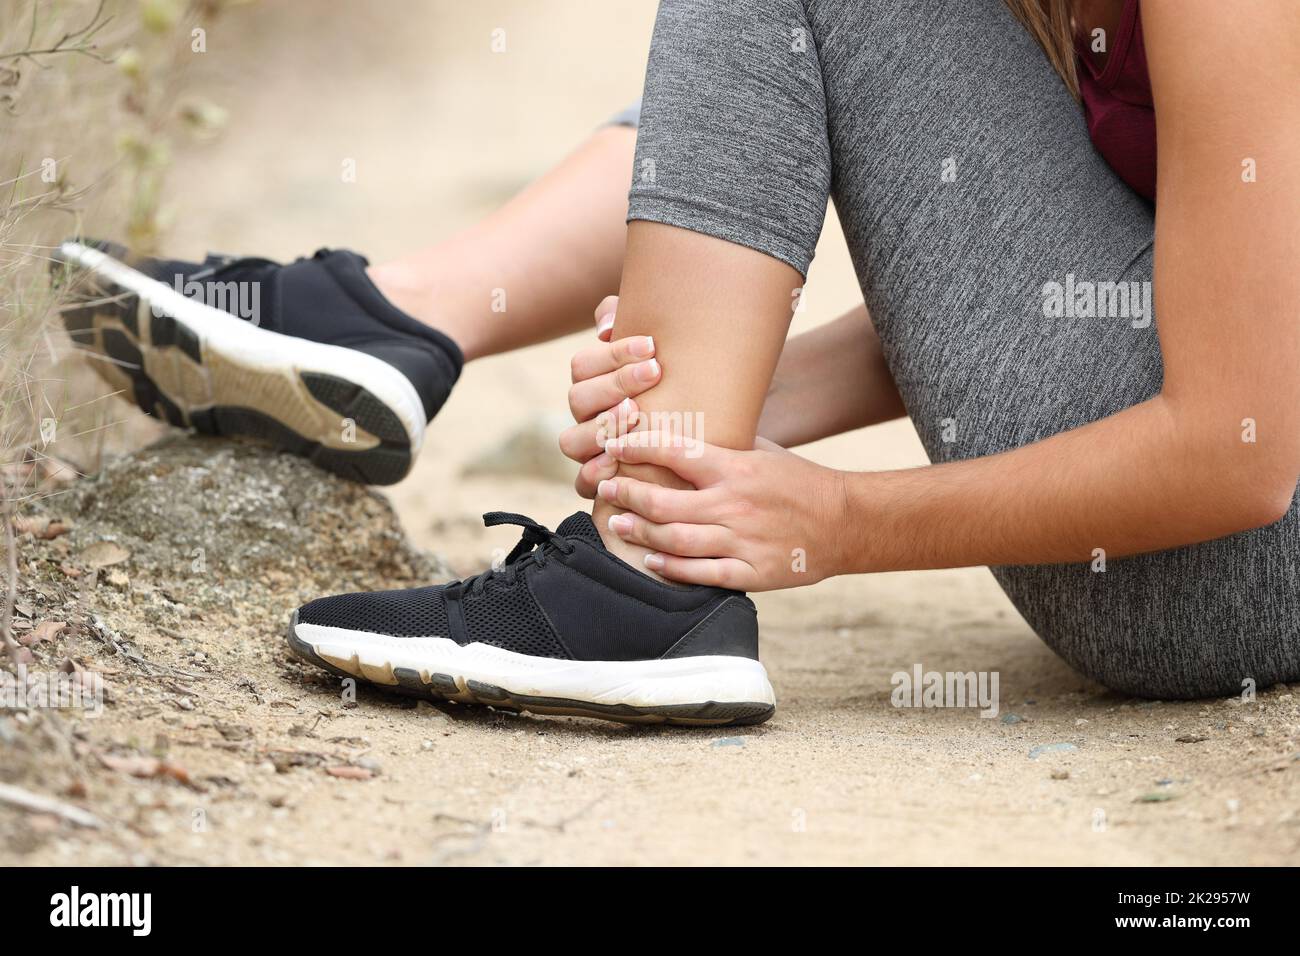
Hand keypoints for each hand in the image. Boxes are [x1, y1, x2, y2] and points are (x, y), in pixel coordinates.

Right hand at [559, 295, 661, 496]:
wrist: (707, 431)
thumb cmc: (679, 385)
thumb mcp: (661, 351)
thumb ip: (628, 320)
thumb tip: (606, 326)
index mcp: (593, 383)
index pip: (584, 365)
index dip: (614, 354)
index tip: (652, 347)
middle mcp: (587, 417)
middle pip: (578, 398)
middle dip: (615, 384)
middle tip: (654, 373)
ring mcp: (590, 451)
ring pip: (572, 440)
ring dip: (602, 426)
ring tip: (636, 412)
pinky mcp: (601, 483)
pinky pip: (583, 483)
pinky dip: (594, 474)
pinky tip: (617, 463)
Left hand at [599, 431, 847, 590]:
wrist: (846, 522)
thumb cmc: (800, 481)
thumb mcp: (764, 452)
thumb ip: (725, 443)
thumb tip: (683, 424)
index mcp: (736, 469)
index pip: (676, 452)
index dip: (639, 447)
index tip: (614, 443)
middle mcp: (735, 504)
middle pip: (666, 503)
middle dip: (628, 495)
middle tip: (606, 488)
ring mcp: (742, 541)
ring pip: (677, 540)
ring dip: (640, 532)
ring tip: (617, 523)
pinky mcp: (752, 573)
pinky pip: (702, 573)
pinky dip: (671, 568)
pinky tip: (651, 559)